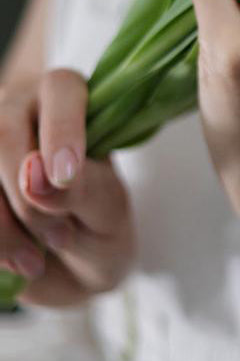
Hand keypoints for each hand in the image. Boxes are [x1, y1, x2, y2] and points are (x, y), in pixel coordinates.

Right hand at [0, 69, 135, 306]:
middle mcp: (19, 111)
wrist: (70, 271)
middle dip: (30, 199)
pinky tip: (11, 261)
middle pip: (3, 133)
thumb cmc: (98, 228)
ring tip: (35, 260)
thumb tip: (33, 176)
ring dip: (2, 228)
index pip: (61, 89)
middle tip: (62, 238)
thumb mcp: (107, 213)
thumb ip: (82, 189)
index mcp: (71, 103)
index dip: (62, 130)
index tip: (66, 178)